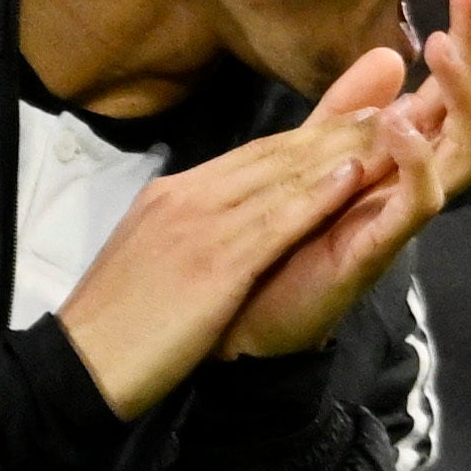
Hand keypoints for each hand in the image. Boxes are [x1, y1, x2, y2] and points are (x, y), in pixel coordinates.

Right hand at [49, 111, 403, 417]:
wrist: (80, 367)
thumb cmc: (113, 326)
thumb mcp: (147, 260)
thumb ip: (183, 232)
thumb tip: (214, 223)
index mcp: (169, 196)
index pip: (249, 157)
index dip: (304, 137)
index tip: (350, 119)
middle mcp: (187, 196)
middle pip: (272, 154)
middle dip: (332, 128)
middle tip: (387, 102)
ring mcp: (200, 226)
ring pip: (282, 176)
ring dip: (340, 148)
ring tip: (390, 125)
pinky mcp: (214, 263)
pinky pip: (277, 220)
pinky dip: (320, 193)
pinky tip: (357, 173)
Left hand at [220, 0, 470, 361]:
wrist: (241, 317)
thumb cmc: (284, 238)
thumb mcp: (316, 154)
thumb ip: (350, 110)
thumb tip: (392, 54)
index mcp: (409, 153)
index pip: (464, 86)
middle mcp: (420, 178)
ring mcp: (403, 213)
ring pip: (469, 151)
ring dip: (462, 94)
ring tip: (446, 45)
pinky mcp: (378, 248)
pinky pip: (419, 203)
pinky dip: (417, 160)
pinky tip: (402, 121)